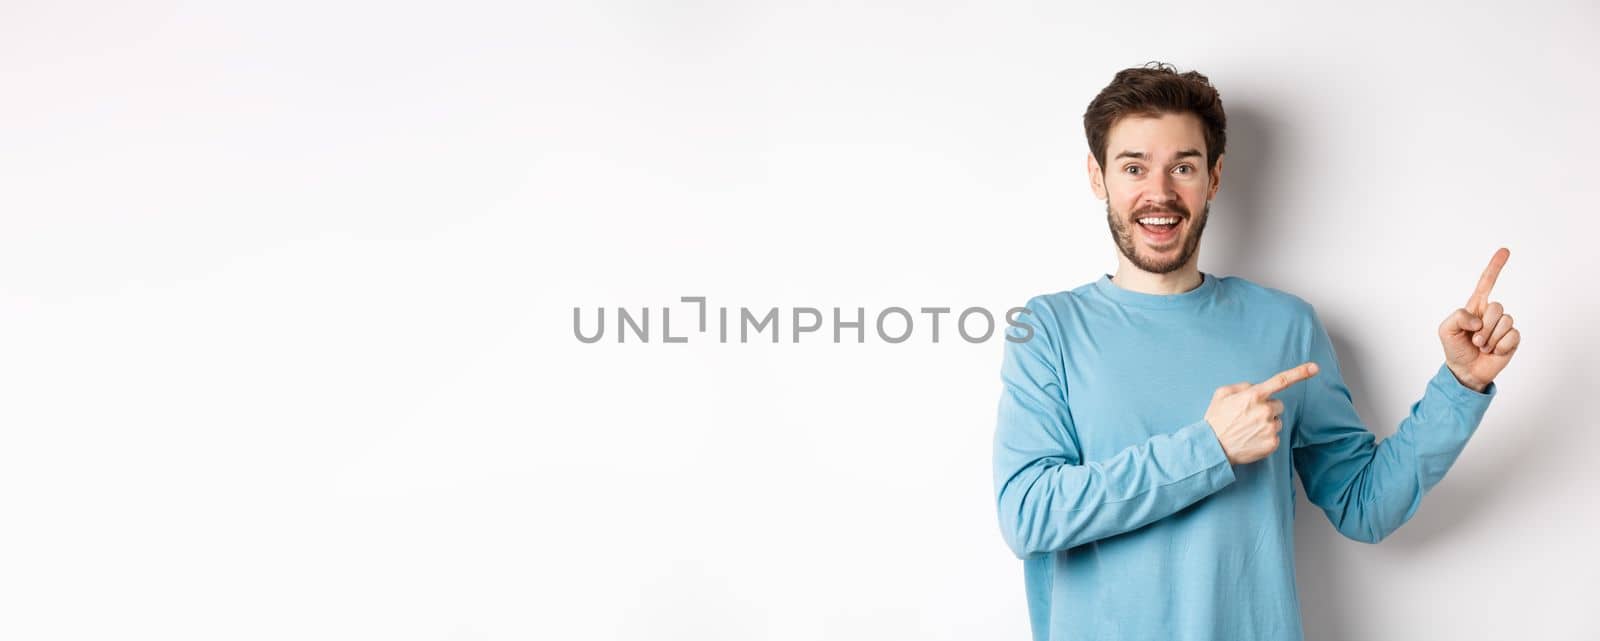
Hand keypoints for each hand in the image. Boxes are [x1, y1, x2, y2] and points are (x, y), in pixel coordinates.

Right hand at [1206, 362, 1319, 464]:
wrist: (1212, 448)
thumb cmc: (1216, 420)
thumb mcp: (1221, 394)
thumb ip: (1242, 386)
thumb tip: (1256, 387)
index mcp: (1254, 395)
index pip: (1281, 380)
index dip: (1300, 372)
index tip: (1315, 367)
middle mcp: (1265, 410)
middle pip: (1278, 405)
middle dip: (1267, 408)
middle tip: (1248, 417)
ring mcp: (1270, 428)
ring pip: (1277, 421)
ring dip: (1266, 424)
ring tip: (1248, 430)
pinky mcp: (1272, 443)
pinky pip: (1275, 436)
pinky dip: (1266, 438)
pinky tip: (1251, 439)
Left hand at [1440, 248, 1520, 392]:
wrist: (1465, 371)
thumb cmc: (1455, 348)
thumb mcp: (1445, 330)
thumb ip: (1458, 317)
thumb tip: (1479, 319)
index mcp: (1475, 307)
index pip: (1486, 283)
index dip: (1495, 267)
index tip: (1505, 250)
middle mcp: (1491, 314)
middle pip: (1497, 307)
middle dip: (1484, 327)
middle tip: (1474, 339)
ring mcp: (1503, 326)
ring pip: (1505, 322)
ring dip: (1490, 338)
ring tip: (1482, 346)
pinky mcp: (1512, 339)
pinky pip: (1512, 335)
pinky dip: (1499, 346)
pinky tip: (1493, 351)